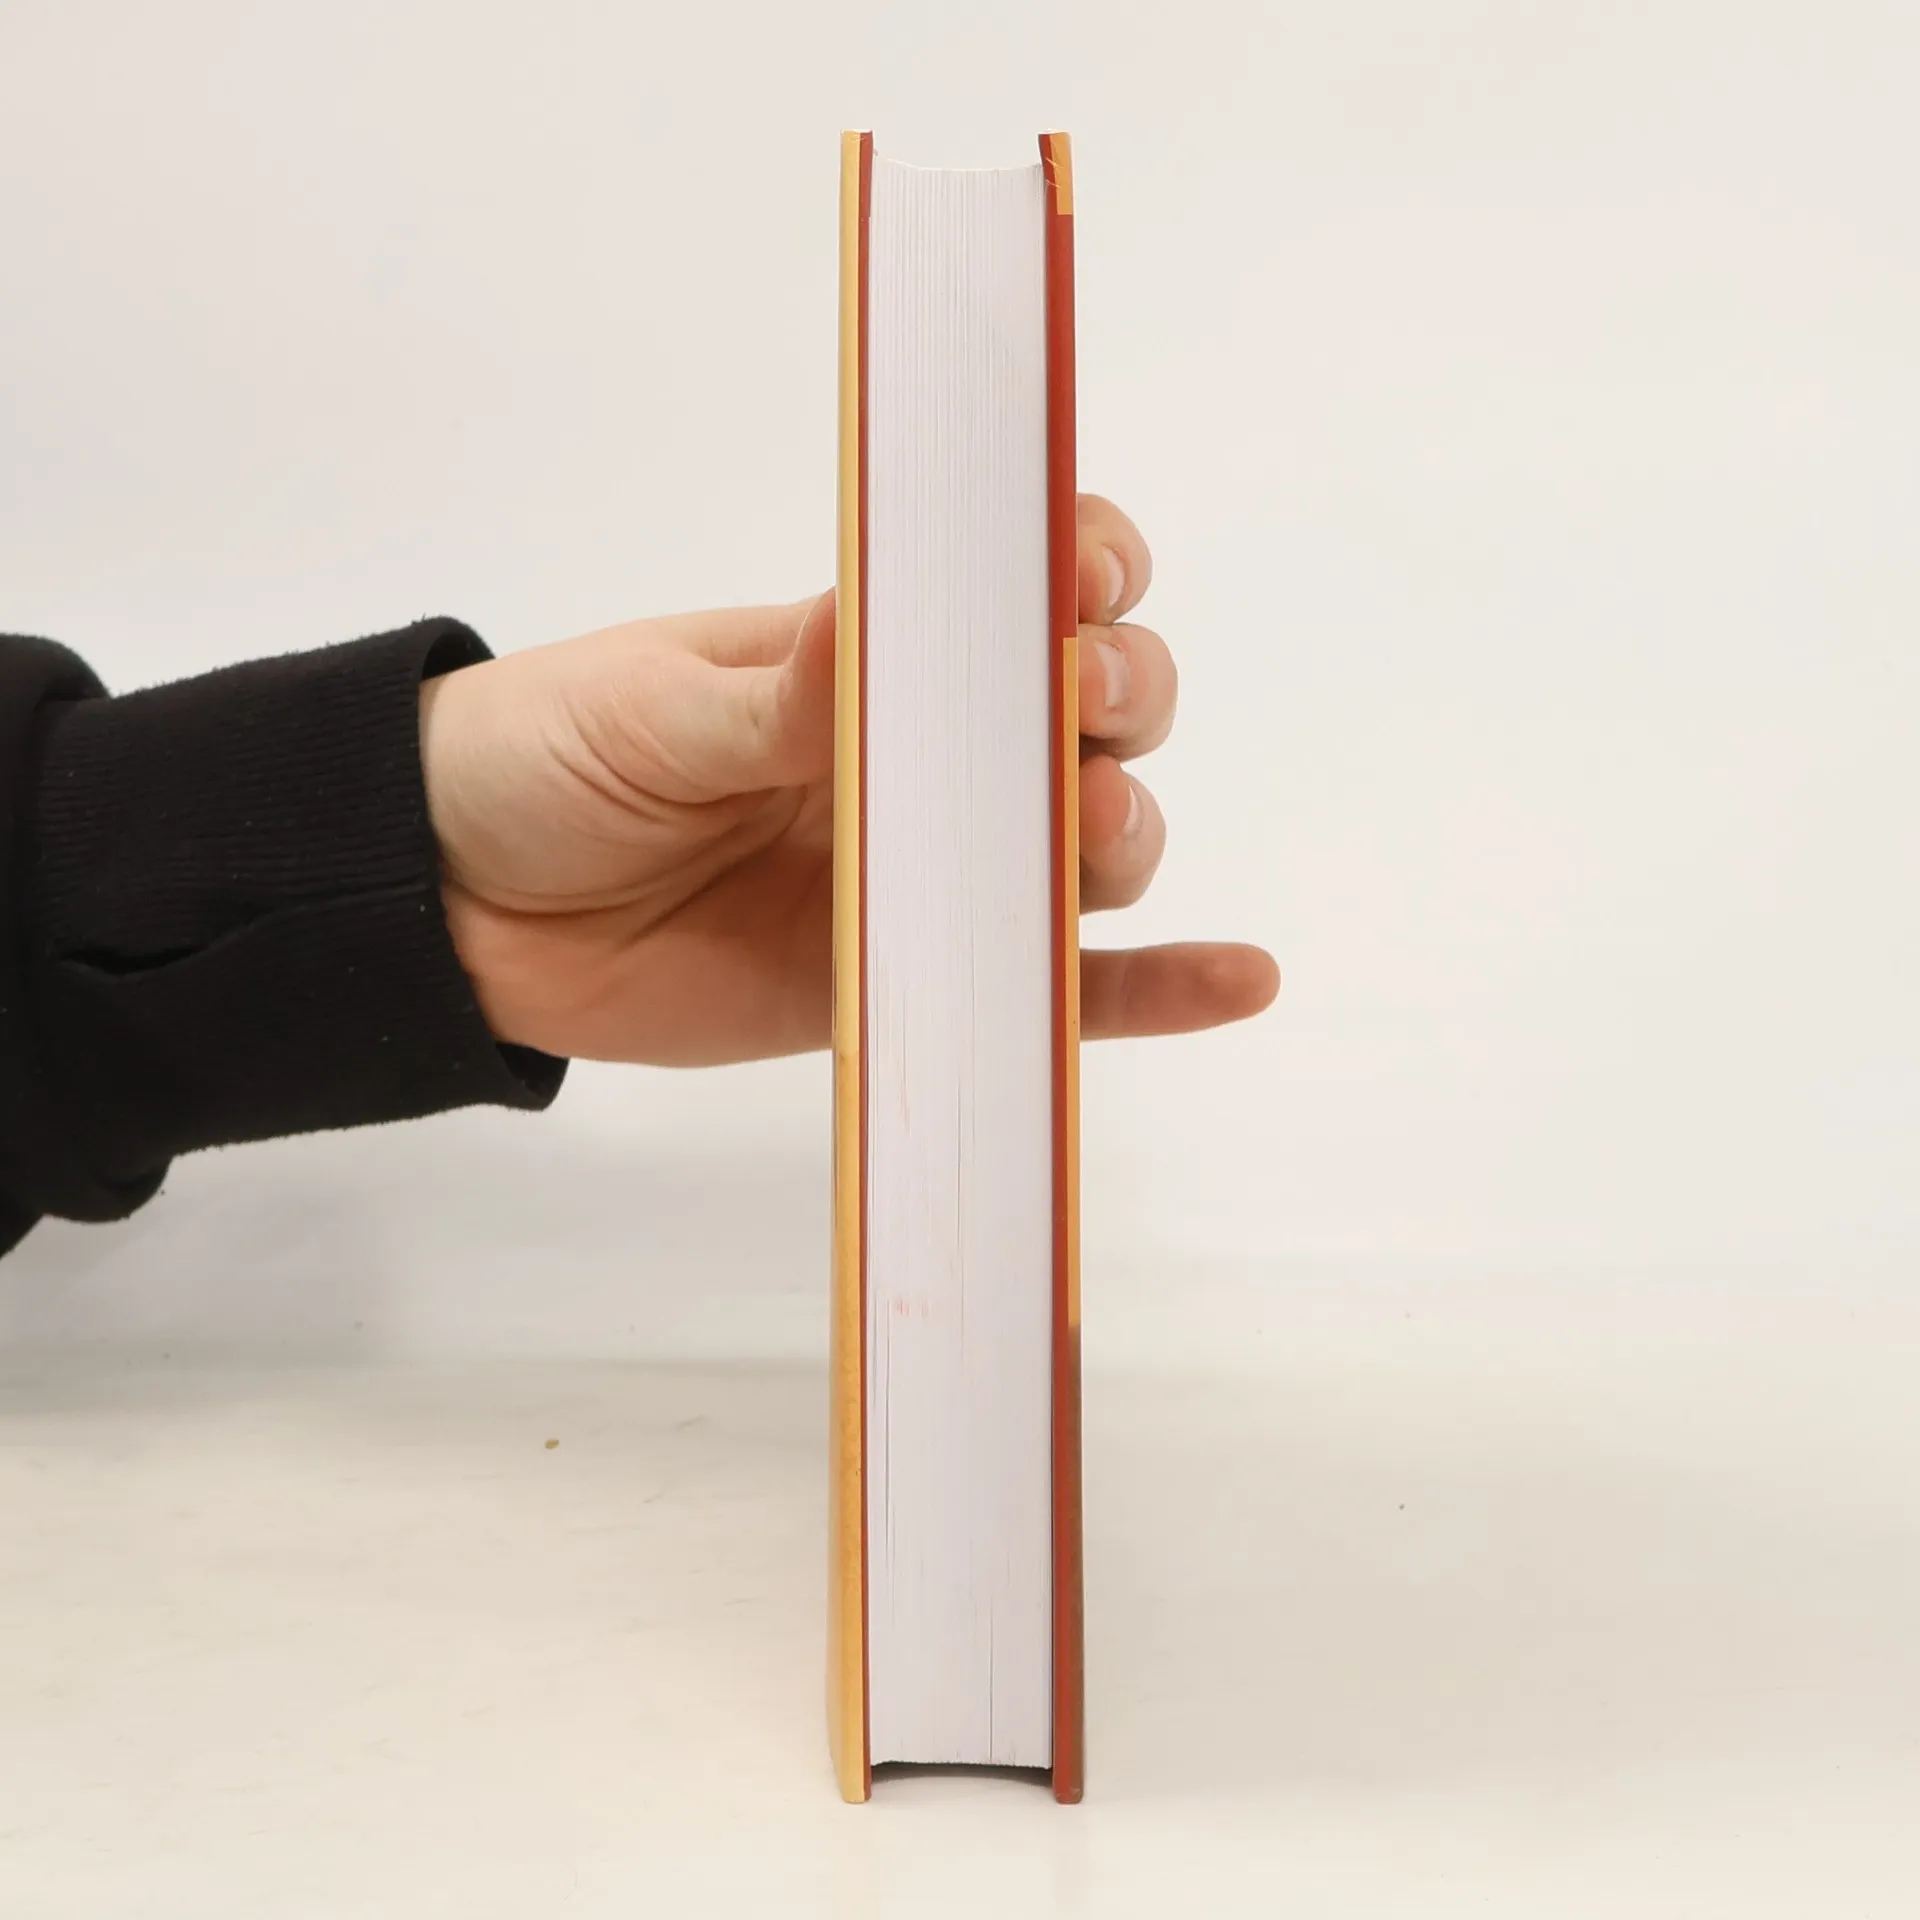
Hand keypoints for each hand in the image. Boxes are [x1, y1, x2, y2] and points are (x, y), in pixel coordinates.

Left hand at [420, 496, 1277, 1064]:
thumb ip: (784, 693)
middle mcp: (925, 754)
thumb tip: (891, 626)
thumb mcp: (656, 708)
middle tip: (1077, 705)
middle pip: (1093, 712)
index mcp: (866, 650)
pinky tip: (1240, 976)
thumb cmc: (543, 761)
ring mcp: (928, 871)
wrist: (458, 909)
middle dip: (1118, 696)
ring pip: (1088, 846)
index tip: (1080, 578)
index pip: (1021, 585)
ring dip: (1126, 831)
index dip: (1081, 568)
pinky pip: (1059, 990)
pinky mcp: (913, 982)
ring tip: (1092, 833)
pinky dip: (1155, 989)